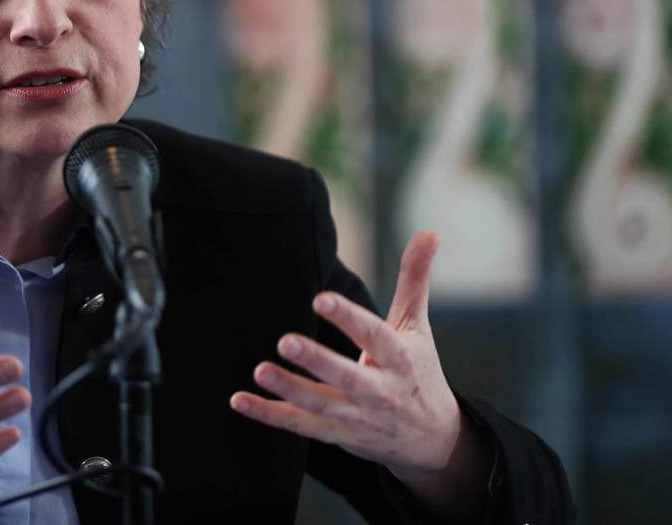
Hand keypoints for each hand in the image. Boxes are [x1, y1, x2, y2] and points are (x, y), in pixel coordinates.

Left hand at [230, 231, 488, 513]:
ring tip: (259, 370)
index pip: (374, 335)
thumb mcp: (417, 326)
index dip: (348, 317)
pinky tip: (239, 400)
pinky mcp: (336, 434)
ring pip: (320, 405)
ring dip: (288, 390)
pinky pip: (299, 425)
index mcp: (399, 357)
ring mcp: (357, 416)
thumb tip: (428, 231)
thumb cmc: (418, 370)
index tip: (320, 298)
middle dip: (317, 361)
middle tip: (285, 340)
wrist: (432, 440)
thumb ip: (414, 279)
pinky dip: (269, 415)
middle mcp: (379, 390)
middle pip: (346, 377)